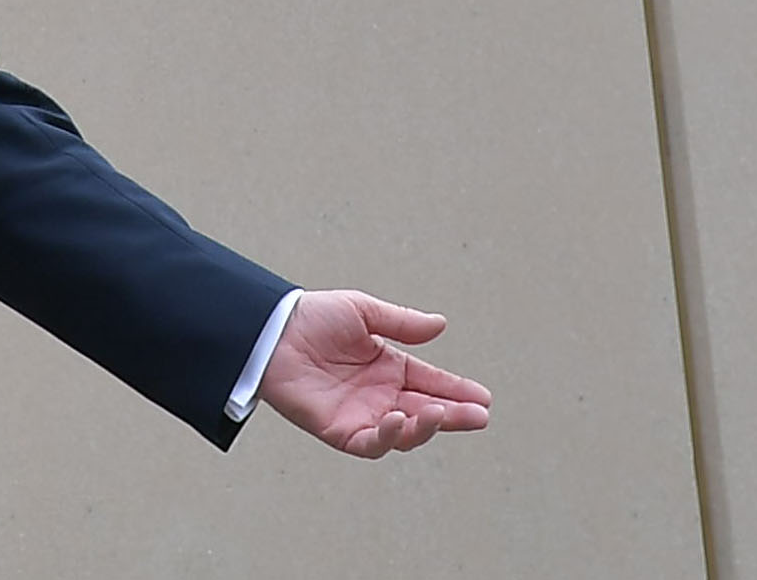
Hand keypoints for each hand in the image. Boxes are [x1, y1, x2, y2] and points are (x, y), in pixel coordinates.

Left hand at [252, 289, 493, 459]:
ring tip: (440, 413)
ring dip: (425, 427)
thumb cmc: (312, 318)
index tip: (484, 397)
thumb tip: (441, 324)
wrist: (271, 332)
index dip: (458, 390)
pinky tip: (400, 418)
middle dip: (454, 415)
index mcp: (389, 366)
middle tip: (479, 416)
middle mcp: (380, 395)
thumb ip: (402, 323)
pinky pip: (371, 443)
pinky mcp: (340, 431)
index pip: (432, 382)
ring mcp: (362, 415)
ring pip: (404, 433)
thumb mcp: (363, 312)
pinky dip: (388, 437)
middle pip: (426, 412)